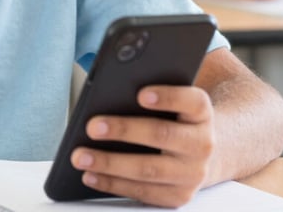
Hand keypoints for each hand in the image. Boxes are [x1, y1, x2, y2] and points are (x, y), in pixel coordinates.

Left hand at [70, 85, 213, 207]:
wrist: (198, 151)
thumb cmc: (171, 116)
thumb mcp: (168, 99)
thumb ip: (148, 89)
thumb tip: (111, 86)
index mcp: (201, 113)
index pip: (194, 102)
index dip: (169, 97)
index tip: (140, 94)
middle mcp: (202, 144)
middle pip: (163, 134)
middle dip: (124, 130)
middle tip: (91, 126)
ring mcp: (192, 173)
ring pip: (149, 169)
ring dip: (110, 163)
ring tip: (80, 156)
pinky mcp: (178, 195)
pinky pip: (143, 192)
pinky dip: (113, 184)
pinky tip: (90, 175)